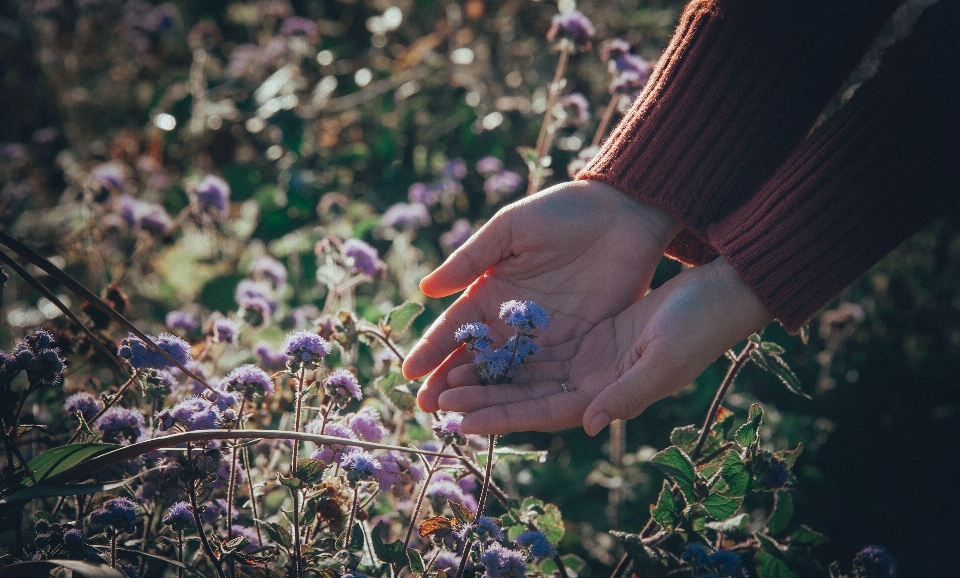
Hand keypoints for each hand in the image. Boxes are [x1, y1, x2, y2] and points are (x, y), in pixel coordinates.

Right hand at [402, 179, 680, 412]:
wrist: (624, 213)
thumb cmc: (563, 212)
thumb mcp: (511, 228)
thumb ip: (472, 258)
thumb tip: (426, 289)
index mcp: (491, 291)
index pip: (456, 328)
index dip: (433, 350)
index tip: (411, 372)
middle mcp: (512, 321)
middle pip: (476, 360)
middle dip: (450, 384)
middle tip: (427, 407)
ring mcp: (545, 338)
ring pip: (507, 376)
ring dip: (483, 397)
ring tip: (457, 417)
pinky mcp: (578, 347)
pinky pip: (548, 377)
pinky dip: (526, 396)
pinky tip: (507, 414)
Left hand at [437, 257, 773, 434]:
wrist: (719, 293)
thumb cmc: (699, 326)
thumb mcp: (665, 358)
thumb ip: (628, 393)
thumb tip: (590, 424)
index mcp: (608, 397)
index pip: (544, 415)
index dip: (502, 418)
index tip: (460, 420)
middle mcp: (592, 385)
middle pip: (525, 396)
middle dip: (481, 399)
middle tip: (435, 398)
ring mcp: (589, 360)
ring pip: (527, 371)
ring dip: (489, 373)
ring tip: (445, 372)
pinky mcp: (589, 335)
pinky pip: (539, 344)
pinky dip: (510, 345)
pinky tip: (480, 341)